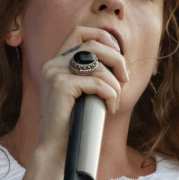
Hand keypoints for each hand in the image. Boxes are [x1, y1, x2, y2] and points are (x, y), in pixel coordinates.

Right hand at [34, 27, 128, 148]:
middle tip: (125, 79)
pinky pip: (97, 82)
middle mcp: (53, 63)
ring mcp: (55, 73)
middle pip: (93, 44)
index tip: (118, 54)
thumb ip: (93, 73)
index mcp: (56, 62)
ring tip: (115, 100)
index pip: (80, 32)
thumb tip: (119, 60)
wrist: (56, 148)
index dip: (102, 36)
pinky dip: (110, 95)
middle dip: (117, 59)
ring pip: (98, 65)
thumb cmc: (74, 123)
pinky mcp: (61, 85)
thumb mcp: (83, 92)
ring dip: (115, 83)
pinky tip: (109, 108)